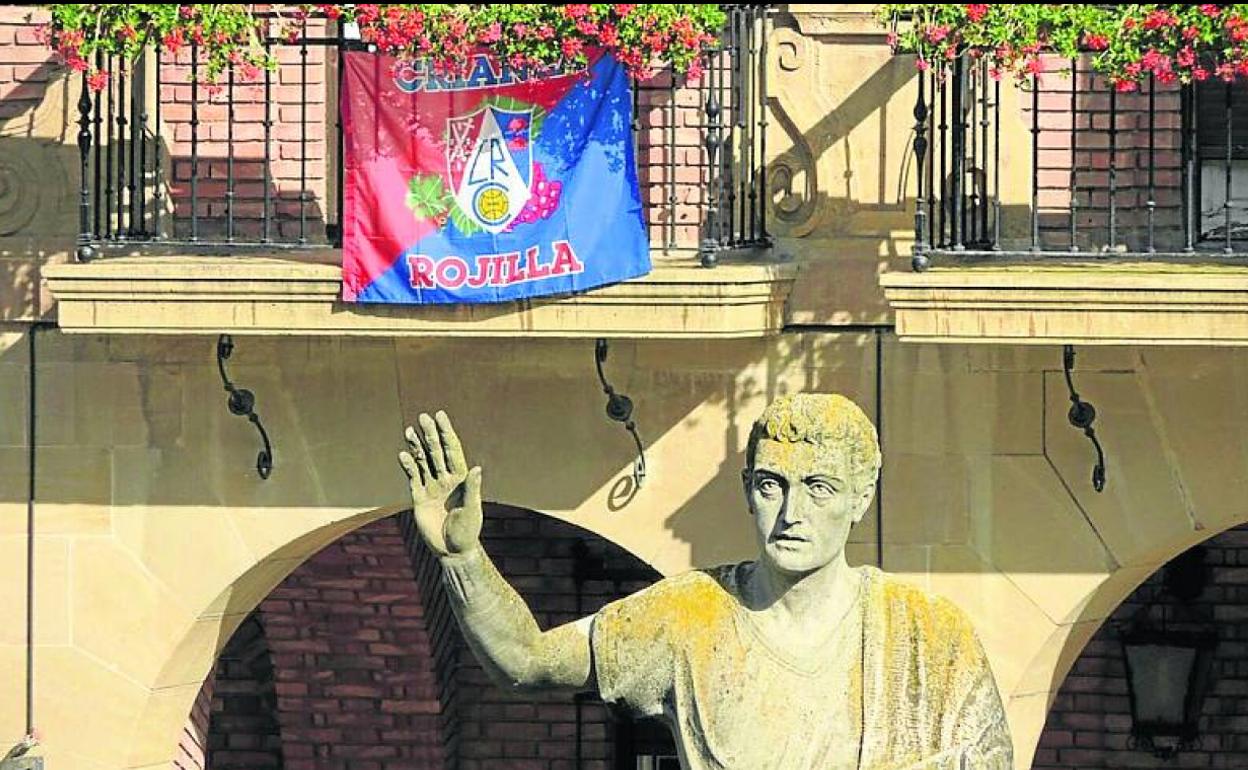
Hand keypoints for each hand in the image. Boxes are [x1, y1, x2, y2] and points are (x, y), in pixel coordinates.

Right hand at [399, 411, 482, 557]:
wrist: (452, 550)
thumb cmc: (468, 531)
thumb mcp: (472, 509)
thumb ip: (472, 488)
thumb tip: (477, 467)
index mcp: (460, 478)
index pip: (452, 450)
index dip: (447, 433)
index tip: (441, 416)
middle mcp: (446, 479)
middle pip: (436, 452)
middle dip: (430, 434)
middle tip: (423, 417)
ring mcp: (432, 487)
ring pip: (423, 462)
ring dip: (416, 447)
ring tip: (409, 430)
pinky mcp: (419, 498)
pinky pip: (413, 478)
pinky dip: (408, 466)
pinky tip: (403, 455)